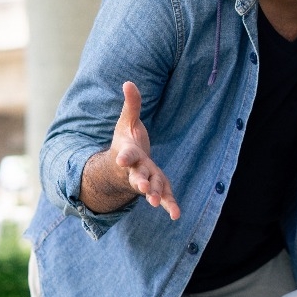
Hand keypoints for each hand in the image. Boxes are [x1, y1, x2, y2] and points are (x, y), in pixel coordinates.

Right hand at [111, 81, 180, 219]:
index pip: (125, 155)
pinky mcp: (157, 187)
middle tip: (143, 188)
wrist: (125, 166)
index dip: (123, 156)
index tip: (120, 159)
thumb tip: (128, 82)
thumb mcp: (127, 123)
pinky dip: (170, 205)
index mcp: (128, 153)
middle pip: (136, 176)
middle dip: (140, 182)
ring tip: (156, 202)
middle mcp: (135, 169)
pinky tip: (176, 215)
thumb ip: (131, 105)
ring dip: (154, 195)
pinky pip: (164, 197)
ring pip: (150, 188)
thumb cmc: (127, 142)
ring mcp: (146, 180)